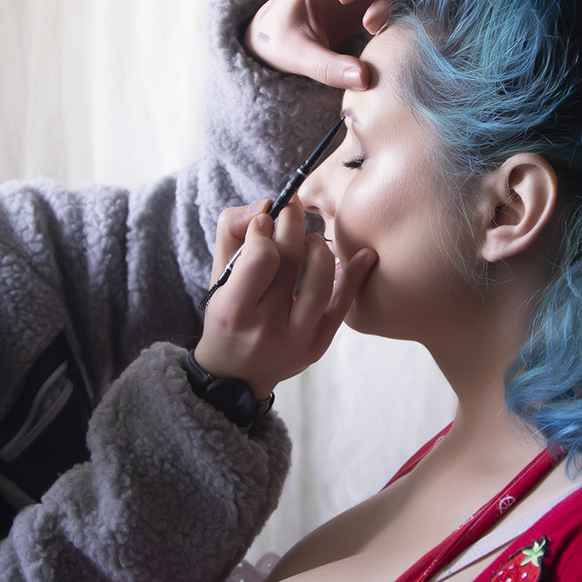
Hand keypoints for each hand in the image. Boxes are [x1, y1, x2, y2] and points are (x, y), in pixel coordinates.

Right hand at [195, 196, 376, 399]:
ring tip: (310, 240)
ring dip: (318, 248)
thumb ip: (232, 232)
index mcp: (234, 311)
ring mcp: (297, 339)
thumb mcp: (216, 277)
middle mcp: (267, 328)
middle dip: (292, 224)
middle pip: (290, 261)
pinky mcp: (319, 343)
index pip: (260, 258)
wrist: (237, 375)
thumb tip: (265, 206)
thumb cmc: (225, 317)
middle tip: (291, 209)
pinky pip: (343, 305)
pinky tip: (365, 254)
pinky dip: (356, 276)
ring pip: (321, 281)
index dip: (263, 229)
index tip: (263, 220)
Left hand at [244, 0, 400, 89]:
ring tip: (373, 30)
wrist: (272, 43)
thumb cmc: (277, 41)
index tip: (344, 1)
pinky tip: (381, 33)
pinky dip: (398, 8)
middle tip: (369, 25)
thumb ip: (328, 67)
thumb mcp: (296, 56)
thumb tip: (365, 79)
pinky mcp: (370, 2)